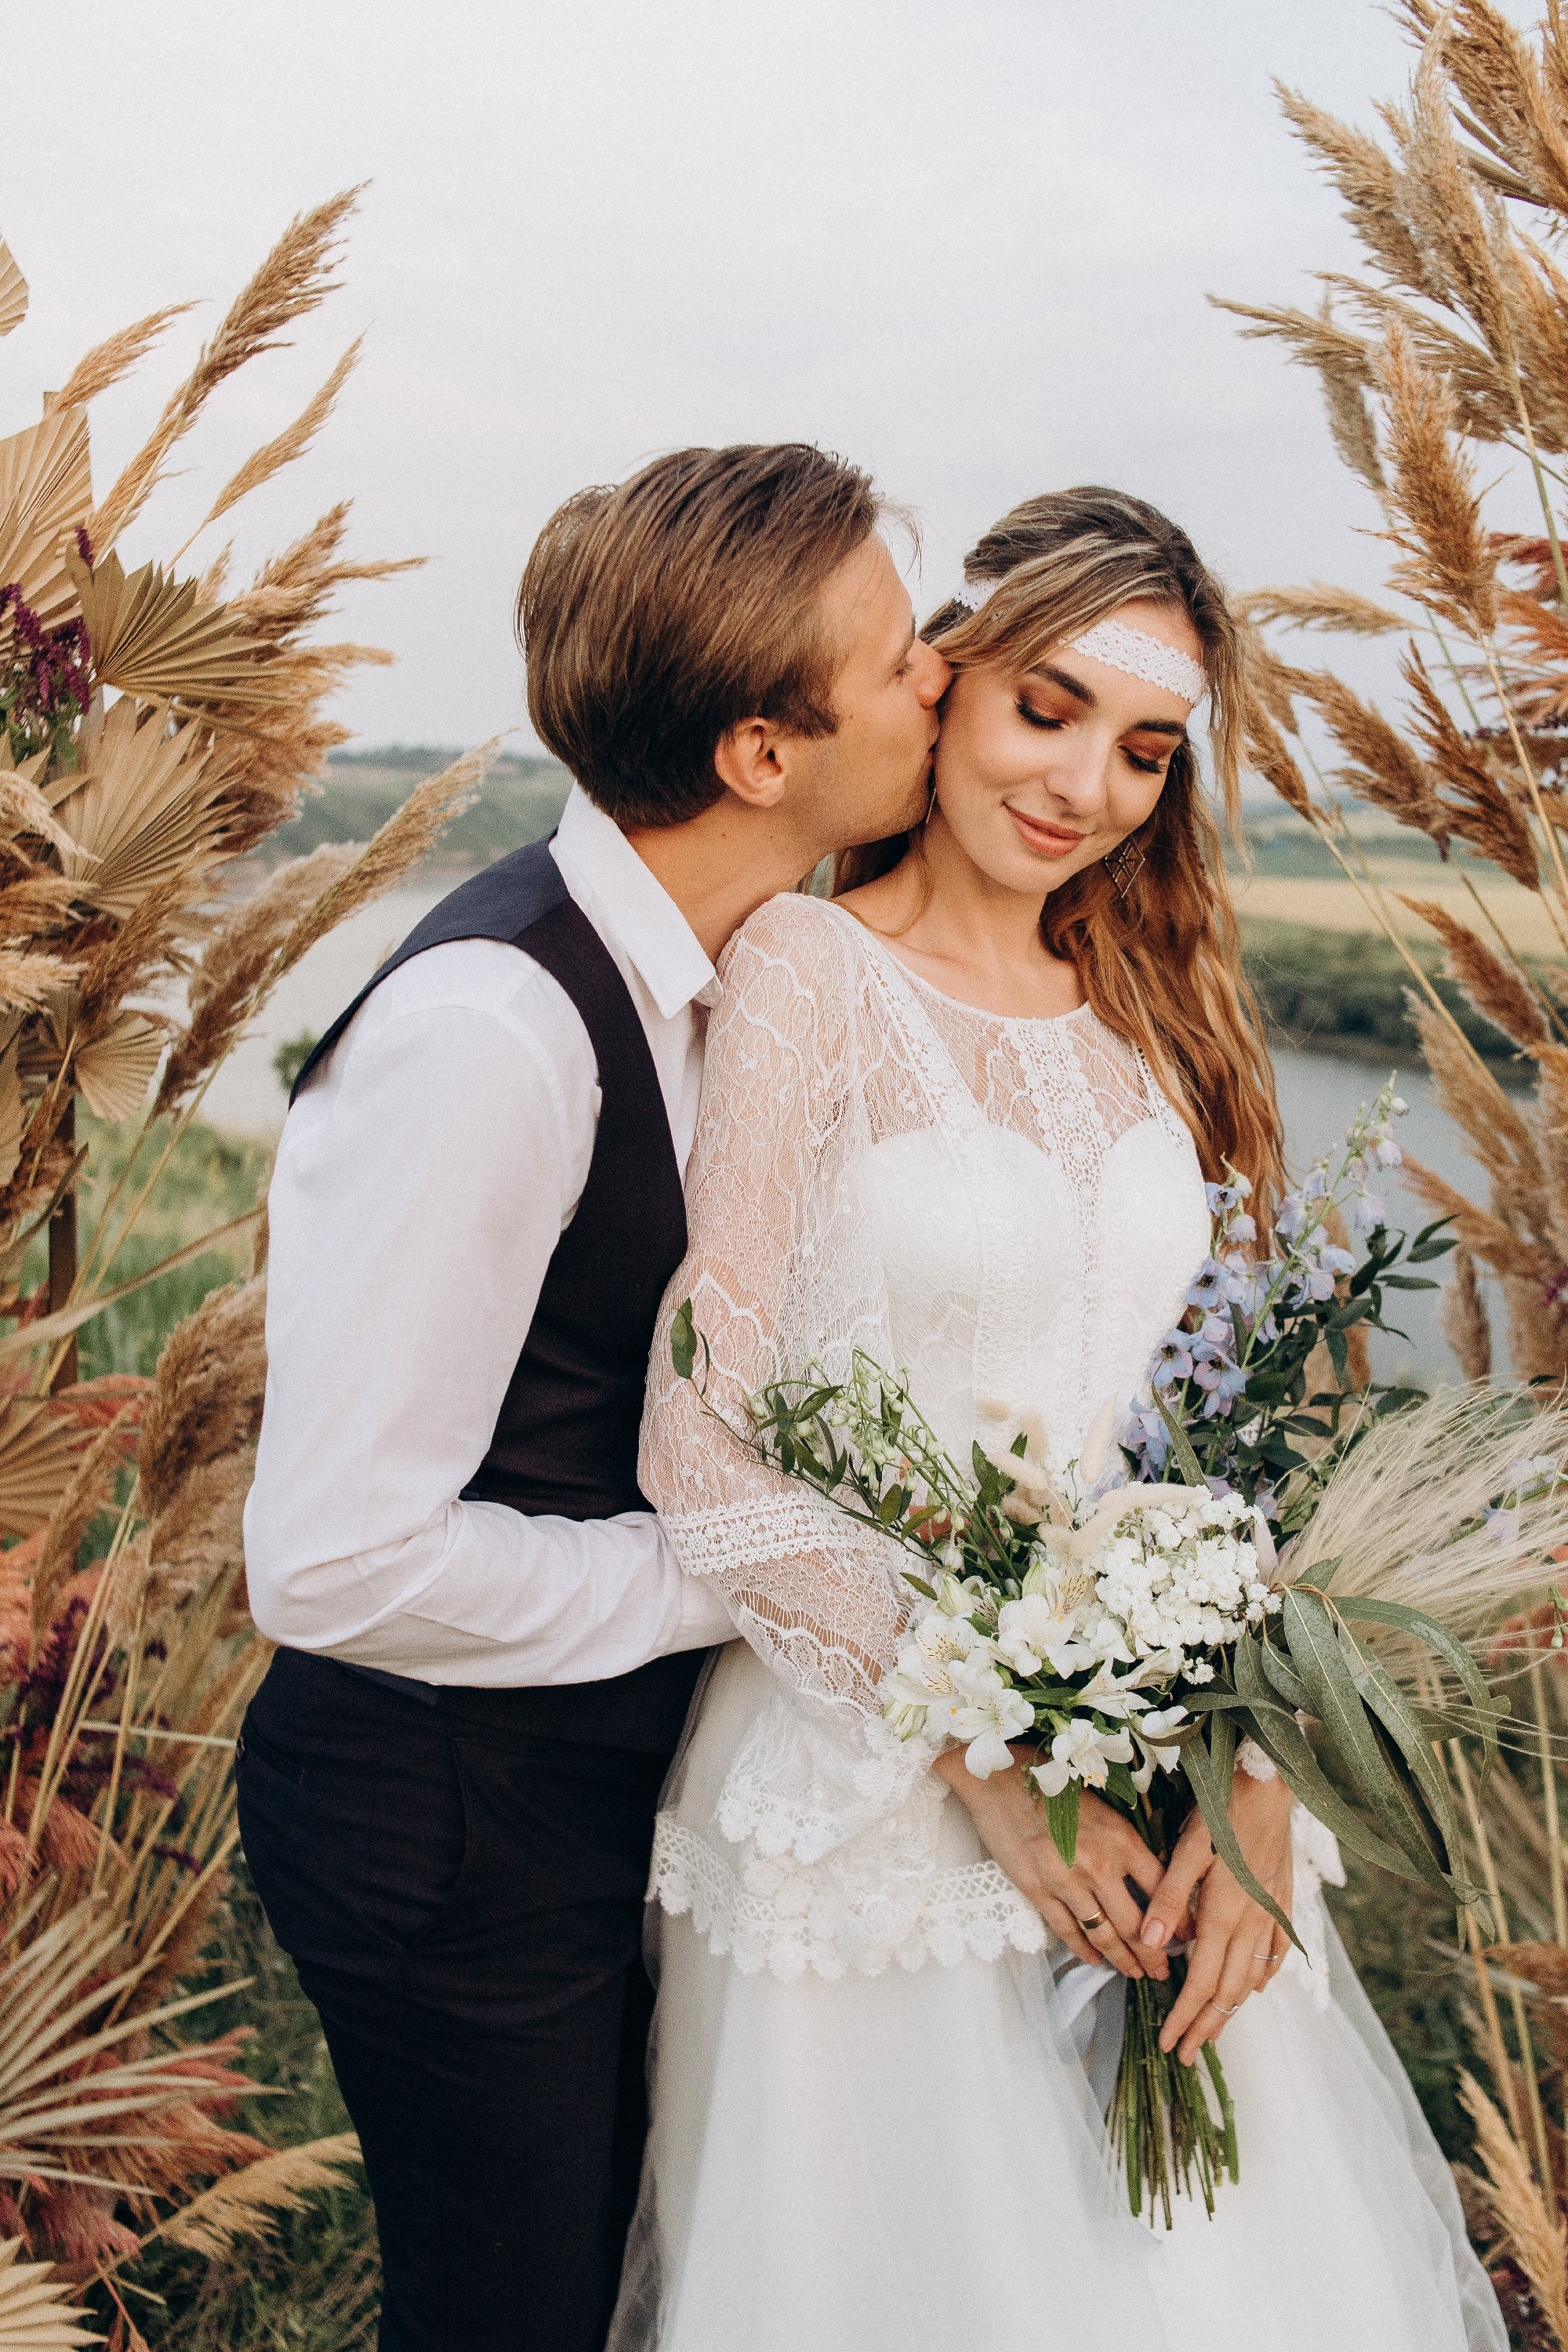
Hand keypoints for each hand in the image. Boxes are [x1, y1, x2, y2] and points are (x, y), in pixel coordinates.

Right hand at [933, 1745, 1168, 1980]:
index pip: (1163, 1891)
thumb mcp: (1104, 1808)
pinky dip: (1084, 1950)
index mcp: (1122, 1839)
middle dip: (1154, 1954)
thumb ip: (1127, 1843)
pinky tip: (1095, 1960)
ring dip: (1122, 1960)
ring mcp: (1067, 1881)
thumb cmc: (1055, 1786)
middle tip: (1164, 1971)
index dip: (1179, 1920)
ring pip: (1104, 1935)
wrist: (1000, 1780)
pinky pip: (1067, 1930)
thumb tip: (1154, 1877)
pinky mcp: (1037, 1891)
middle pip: (1136, 1924)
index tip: (1190, 1938)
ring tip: (1135, 1973)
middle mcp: (1099, 1864)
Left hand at [1137, 1771, 1294, 2063]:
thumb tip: (1150, 1942)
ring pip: (1253, 1976)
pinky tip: (1255, 1986)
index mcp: (1223, 1913)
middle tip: (1188, 2054)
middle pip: (1228, 1991)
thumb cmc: (1222, 1809)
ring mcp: (1272, 1912)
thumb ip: (1168, 1898)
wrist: (1270, 1781)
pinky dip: (1263, 1976)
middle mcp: (1251, 1921)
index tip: (1170, 2044)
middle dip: (1207, 2026)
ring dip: (1232, 2008)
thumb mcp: (1186, 1848)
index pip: (1202, 1982)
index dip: (1186, 2017)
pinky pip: (1276, 1951)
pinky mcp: (1284, 1898)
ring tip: (1215, 2029)